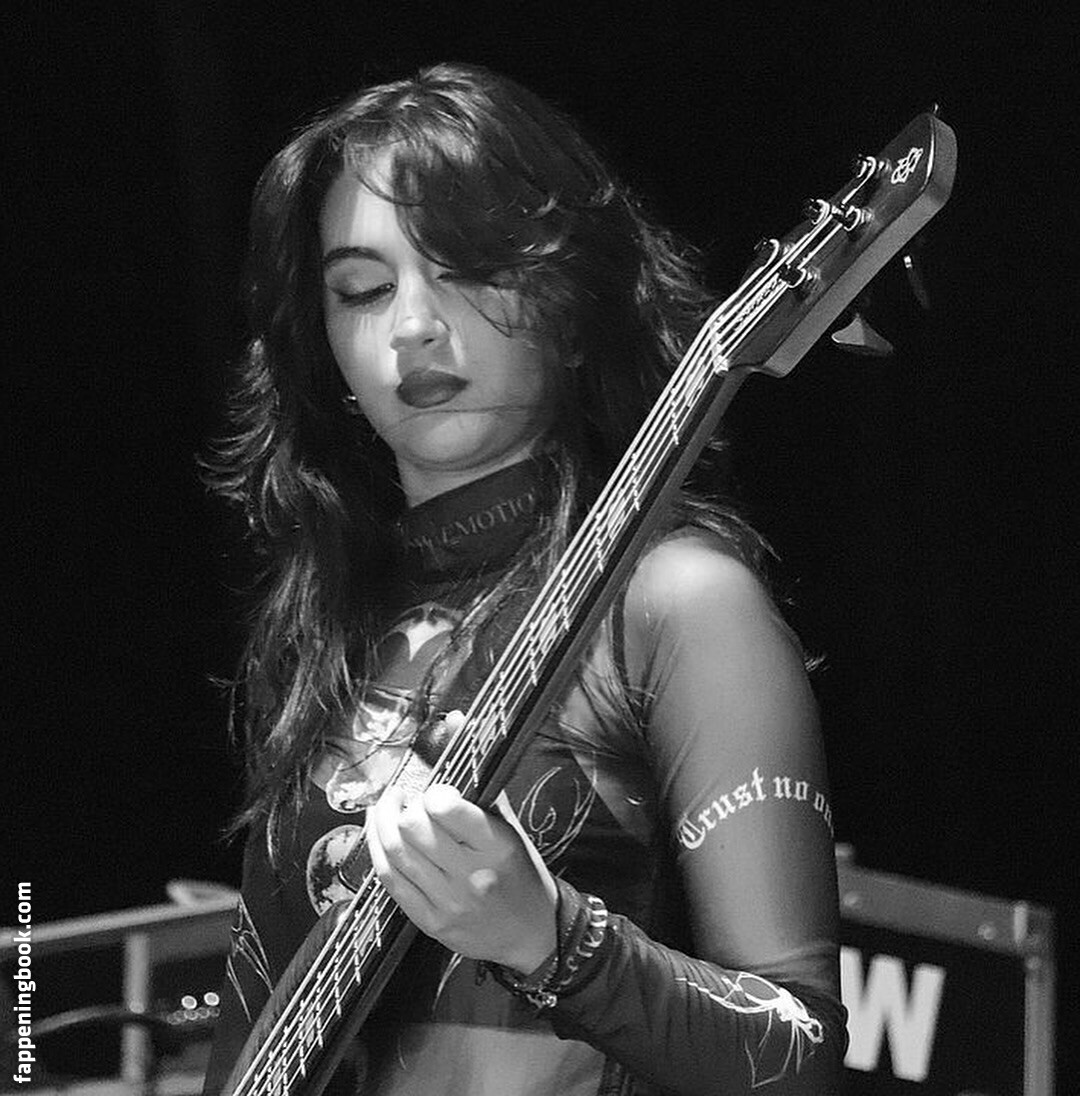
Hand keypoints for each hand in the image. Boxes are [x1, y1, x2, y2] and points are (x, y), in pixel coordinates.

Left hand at [366, 778, 557, 973]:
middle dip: (404, 806)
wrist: (531, 935)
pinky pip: (390, 881)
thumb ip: (485, 804)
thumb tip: (451, 777)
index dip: (434, 792)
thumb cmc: (522, 879)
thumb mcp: (515, 835)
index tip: (437, 793)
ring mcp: (447, 901)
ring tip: (385, 809)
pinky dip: (378, 852)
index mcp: (495, 847)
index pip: (446, 808)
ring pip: (395, 851)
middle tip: (408, 801)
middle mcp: (470, 875)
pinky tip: (378, 835)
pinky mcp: (429, 921)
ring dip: (383, 822)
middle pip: (412, 827)